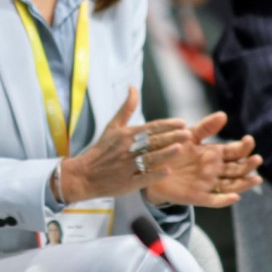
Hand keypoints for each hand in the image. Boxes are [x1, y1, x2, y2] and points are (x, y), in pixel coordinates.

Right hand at [60, 87, 187, 202]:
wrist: (84, 175)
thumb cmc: (101, 150)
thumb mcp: (112, 126)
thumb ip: (127, 108)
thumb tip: (133, 88)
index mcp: (126, 135)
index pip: (150, 128)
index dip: (167, 125)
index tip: (182, 122)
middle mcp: (127, 149)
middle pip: (153, 142)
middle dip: (171, 137)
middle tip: (188, 134)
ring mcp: (127, 167)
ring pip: (149, 159)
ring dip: (165, 153)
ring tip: (180, 148)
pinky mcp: (126, 183)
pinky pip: (142, 179)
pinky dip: (154, 175)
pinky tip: (167, 171)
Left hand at [145, 112, 263, 207]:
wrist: (152, 168)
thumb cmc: (173, 150)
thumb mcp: (190, 135)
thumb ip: (206, 127)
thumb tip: (224, 115)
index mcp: (215, 155)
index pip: (234, 152)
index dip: (243, 147)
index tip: (249, 140)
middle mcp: (215, 170)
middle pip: (237, 169)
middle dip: (248, 165)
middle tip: (257, 159)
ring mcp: (208, 184)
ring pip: (231, 185)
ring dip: (244, 183)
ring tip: (256, 179)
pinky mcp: (198, 197)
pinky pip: (214, 200)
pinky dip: (224, 200)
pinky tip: (235, 197)